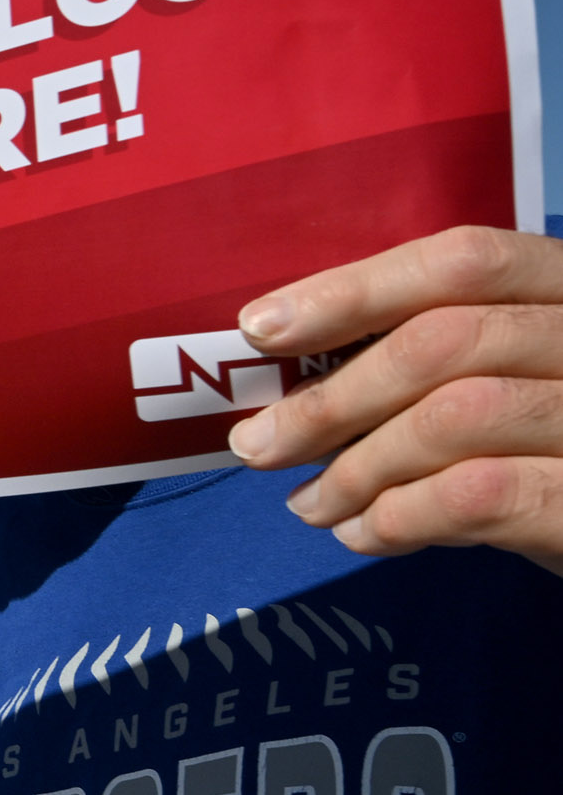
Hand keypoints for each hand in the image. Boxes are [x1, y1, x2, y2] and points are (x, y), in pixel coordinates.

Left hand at [227, 224, 562, 575]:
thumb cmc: (541, 447)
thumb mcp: (506, 377)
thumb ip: (428, 359)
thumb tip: (290, 384)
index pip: (464, 262)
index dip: (355, 291)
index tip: (261, 328)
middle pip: (445, 342)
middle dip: (332, 398)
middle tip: (259, 445)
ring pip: (457, 417)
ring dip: (356, 468)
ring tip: (311, 504)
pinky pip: (479, 496)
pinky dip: (399, 515)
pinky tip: (363, 532)